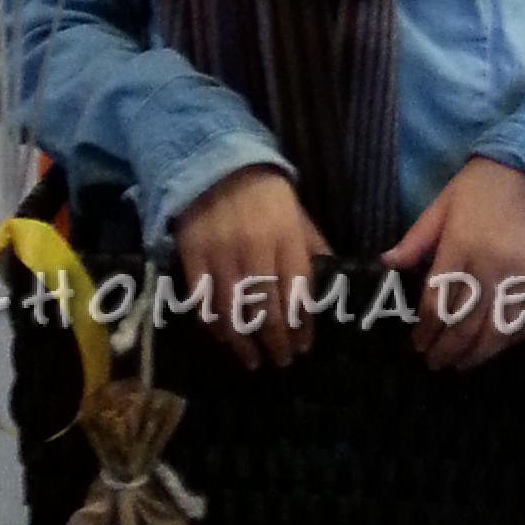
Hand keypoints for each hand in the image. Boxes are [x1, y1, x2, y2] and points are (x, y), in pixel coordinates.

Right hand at [173, 166, 330, 368]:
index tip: (303, 348)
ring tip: (253, 361)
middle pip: (266, 310)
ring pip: (233, 312)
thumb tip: (333, 287)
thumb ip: (314, 250)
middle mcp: (254, 249)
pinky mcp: (192, 255)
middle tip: (281, 362)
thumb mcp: (299, 216)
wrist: (217, 162)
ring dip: (244, 344)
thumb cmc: (267, 194)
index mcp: (286, 238)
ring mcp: (220, 253)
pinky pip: (201, 301)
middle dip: (276, 343)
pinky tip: (224, 338)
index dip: (301, 327)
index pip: (297, 294)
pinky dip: (213, 325)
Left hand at [382, 158, 524, 370]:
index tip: (418, 345)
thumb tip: (386, 264)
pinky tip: (498, 347)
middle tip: (435, 364)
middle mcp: (492, 265)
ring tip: (462, 365)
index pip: (438, 302)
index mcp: (460, 245)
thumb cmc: (482, 185)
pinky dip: (513, 339)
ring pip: (497, 329)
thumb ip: (416, 239)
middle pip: (465, 322)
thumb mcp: (442, 204)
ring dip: (478, 353)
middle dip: (446, 349)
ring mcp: (524, 274)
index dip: (426, 330)